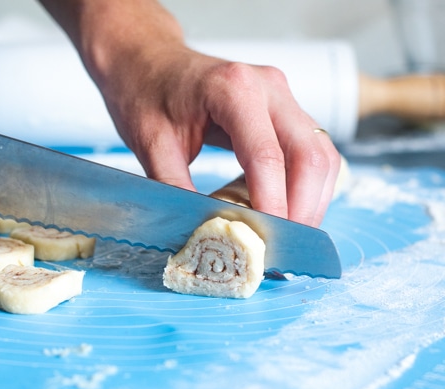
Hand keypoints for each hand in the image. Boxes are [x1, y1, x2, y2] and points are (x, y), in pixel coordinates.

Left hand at [96, 46, 340, 226]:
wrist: (147, 60)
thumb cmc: (146, 93)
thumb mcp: (150, 144)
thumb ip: (175, 189)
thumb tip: (200, 235)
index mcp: (234, 90)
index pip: (268, 157)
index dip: (273, 206)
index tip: (267, 243)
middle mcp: (268, 87)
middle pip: (311, 156)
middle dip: (303, 210)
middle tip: (284, 248)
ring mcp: (281, 96)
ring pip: (321, 154)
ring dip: (312, 200)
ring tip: (286, 235)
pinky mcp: (283, 108)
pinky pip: (310, 150)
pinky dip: (305, 185)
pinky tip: (283, 209)